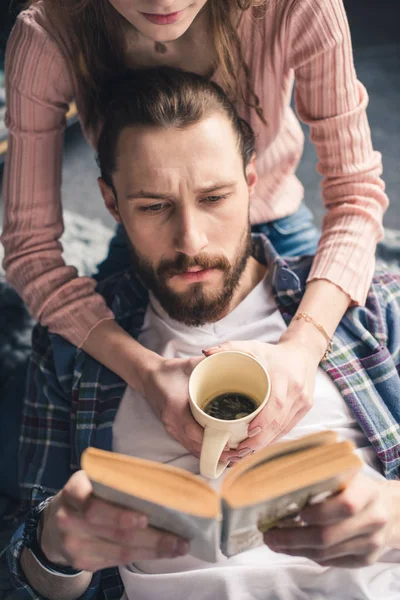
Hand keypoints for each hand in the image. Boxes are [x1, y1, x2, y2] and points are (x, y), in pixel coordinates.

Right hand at [40, 471, 189, 571]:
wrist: (54, 525)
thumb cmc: (87, 494)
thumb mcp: (93, 479)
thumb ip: (117, 479)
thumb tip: (161, 481)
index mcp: (74, 492)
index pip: (92, 505)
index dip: (119, 514)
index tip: (145, 518)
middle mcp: (70, 520)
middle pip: (114, 532)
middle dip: (151, 536)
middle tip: (179, 537)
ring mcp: (75, 545)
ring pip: (120, 551)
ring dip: (154, 549)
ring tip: (179, 546)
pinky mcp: (83, 562)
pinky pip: (118, 561)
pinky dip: (143, 555)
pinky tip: (162, 552)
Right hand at [140, 355, 237, 462]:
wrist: (149, 376)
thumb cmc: (170, 371)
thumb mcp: (189, 364)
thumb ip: (210, 362)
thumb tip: (231, 358)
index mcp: (176, 407)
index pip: (195, 431)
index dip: (212, 441)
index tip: (230, 445)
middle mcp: (172, 421)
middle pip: (195, 445)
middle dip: (216, 453)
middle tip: (237, 455)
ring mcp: (171, 428)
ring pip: (192, 448)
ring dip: (210, 455)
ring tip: (231, 459)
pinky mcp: (172, 430)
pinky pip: (188, 446)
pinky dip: (202, 451)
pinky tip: (216, 455)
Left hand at [203, 337, 319, 457]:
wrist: (303, 352)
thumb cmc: (273, 352)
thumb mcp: (252, 346)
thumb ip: (228, 348)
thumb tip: (206, 352)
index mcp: (284, 376)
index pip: (276, 403)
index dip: (264, 420)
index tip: (249, 432)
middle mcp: (296, 391)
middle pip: (280, 422)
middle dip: (261, 440)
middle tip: (240, 451)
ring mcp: (303, 402)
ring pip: (284, 428)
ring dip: (266, 443)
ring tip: (245, 452)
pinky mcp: (305, 408)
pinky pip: (288, 427)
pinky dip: (273, 437)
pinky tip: (259, 445)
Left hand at [263, 474, 399, 567]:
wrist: (388, 509)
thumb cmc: (355, 486)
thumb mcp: (345, 472)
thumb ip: (320, 472)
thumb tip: (279, 475)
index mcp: (367, 492)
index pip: (346, 505)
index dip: (319, 512)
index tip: (296, 512)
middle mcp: (373, 520)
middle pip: (329, 535)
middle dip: (293, 537)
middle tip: (269, 534)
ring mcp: (371, 543)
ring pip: (326, 553)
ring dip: (295, 549)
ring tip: (274, 542)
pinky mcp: (365, 560)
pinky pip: (331, 562)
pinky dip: (307, 555)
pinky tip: (291, 548)